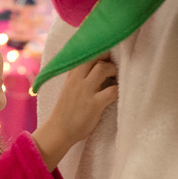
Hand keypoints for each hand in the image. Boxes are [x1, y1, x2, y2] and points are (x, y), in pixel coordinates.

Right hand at [31, 55, 117, 170]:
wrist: (59, 131)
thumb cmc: (67, 109)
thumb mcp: (70, 86)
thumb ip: (80, 74)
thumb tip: (97, 63)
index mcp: (72, 74)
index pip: (84, 52)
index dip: (98, 48)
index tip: (107, 50)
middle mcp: (77, 79)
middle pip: (94, 55)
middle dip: (108, 56)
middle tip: (113, 65)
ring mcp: (85, 91)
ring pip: (103, 68)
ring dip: (114, 71)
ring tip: (115, 79)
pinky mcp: (94, 105)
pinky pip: (112, 91)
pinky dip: (118, 90)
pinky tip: (117, 94)